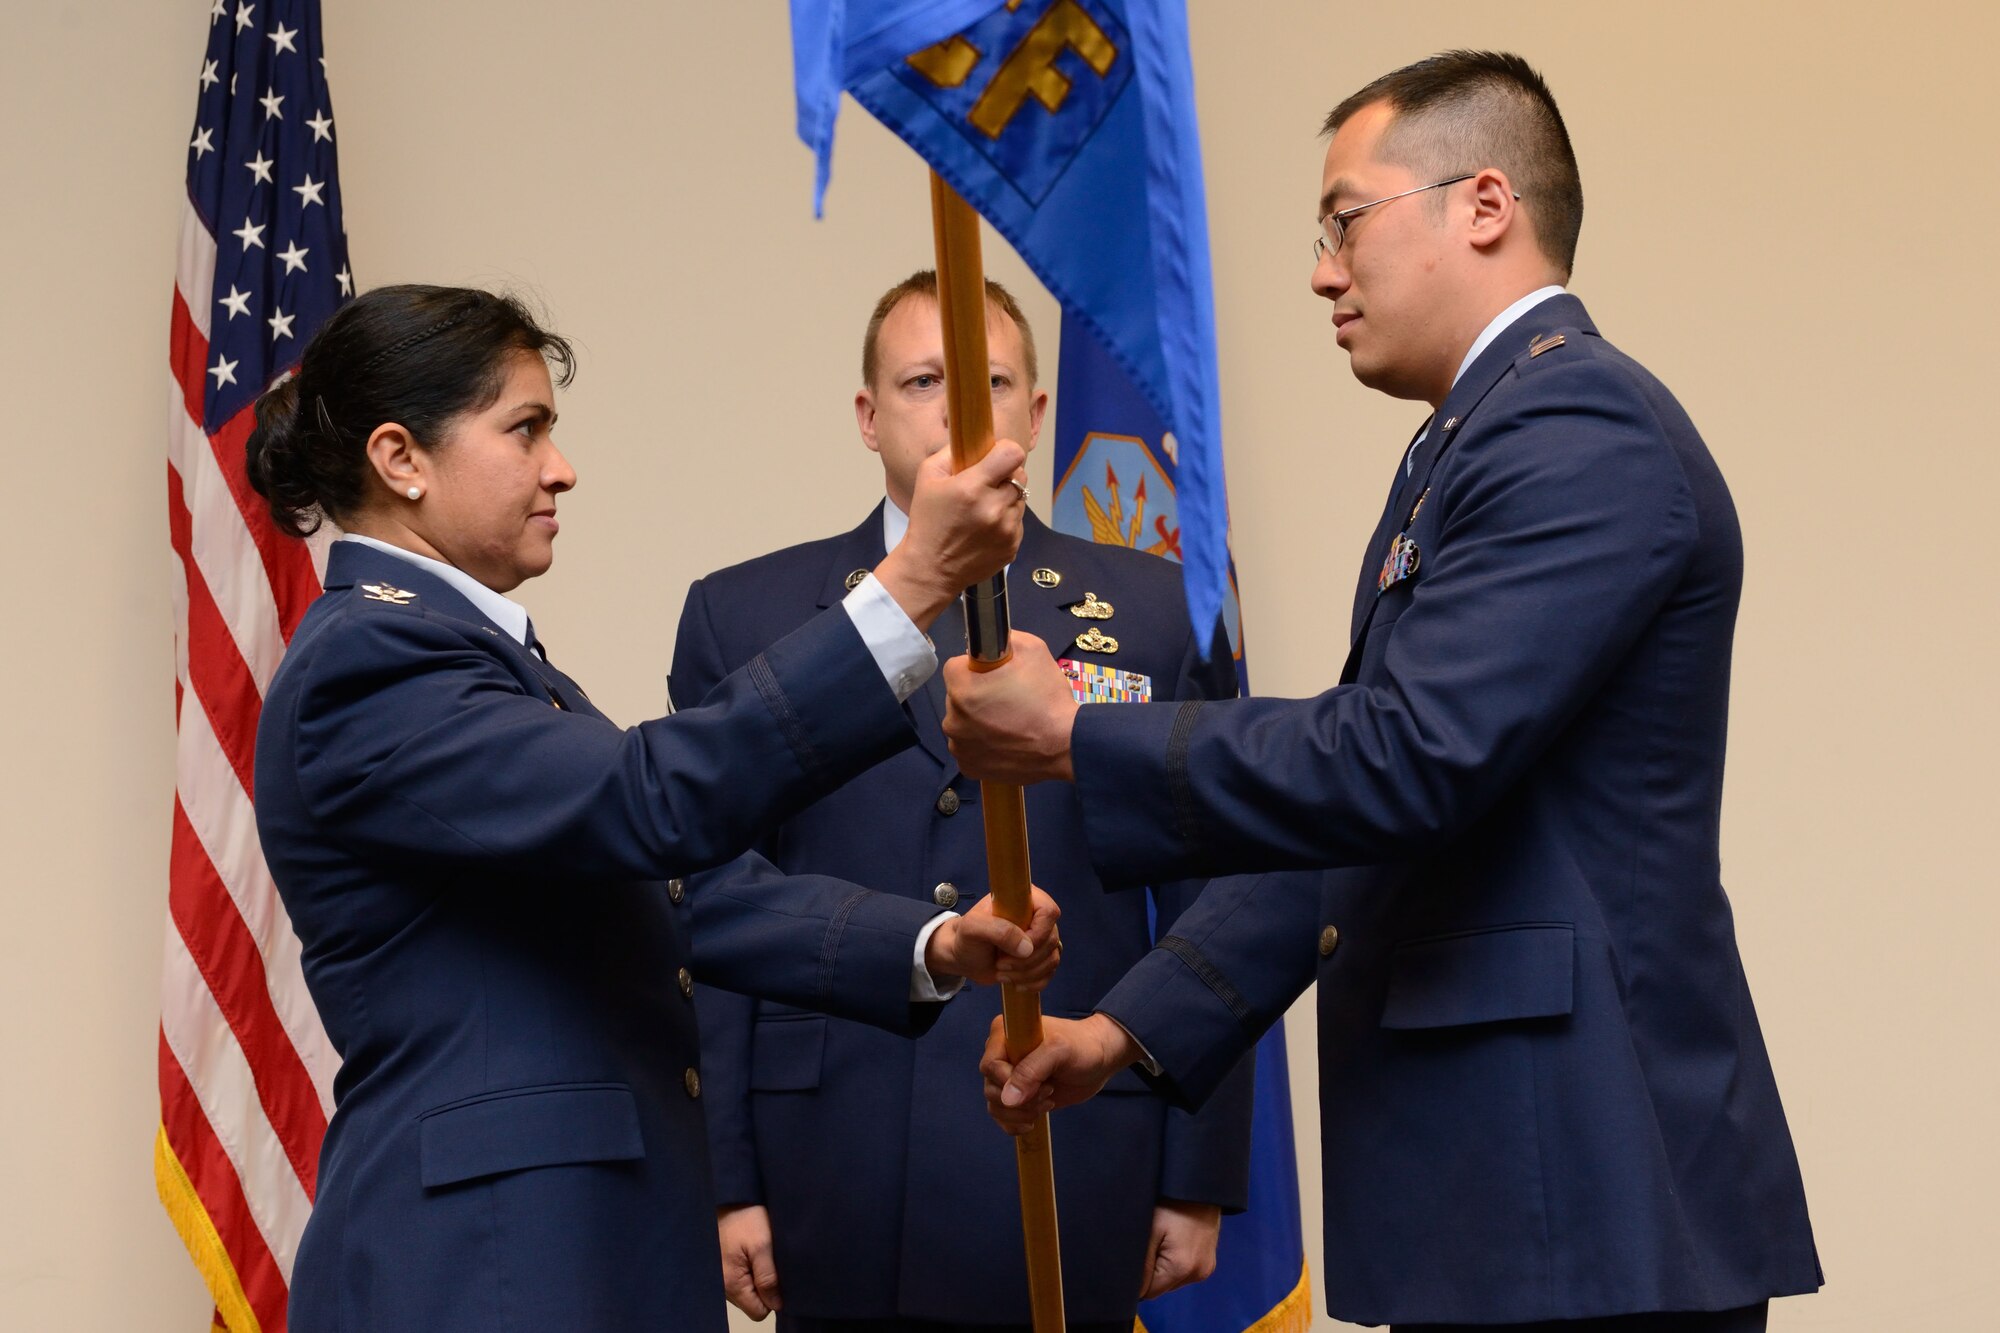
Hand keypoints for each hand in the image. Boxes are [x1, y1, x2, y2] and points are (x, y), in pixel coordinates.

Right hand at [717, 1204, 780, 1319]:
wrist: (728, 1195)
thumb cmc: (744, 1217)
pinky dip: (749, 1268)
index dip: (773, 1298)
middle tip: (770, 1260)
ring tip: (760, 1252)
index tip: (778, 1276)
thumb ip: (769, 1278)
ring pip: (748, 1290)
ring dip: (758, 1276)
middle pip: (753, 1302)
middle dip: (765, 1286)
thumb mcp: (763, 1246)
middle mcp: (722, 1286)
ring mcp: (721, 1277)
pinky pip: (741, 1278)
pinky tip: (751, 1251)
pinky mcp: (722, 1266)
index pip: (759, 1312)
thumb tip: (777, 1304)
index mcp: (731, 1284)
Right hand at [874, 439, 1027, 629]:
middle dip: (1006, 476)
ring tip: (983, 510)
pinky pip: (1019, 522)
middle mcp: (994, 508)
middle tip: (987, 485)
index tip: (996, 457)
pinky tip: (985, 528)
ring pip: (1021, 499)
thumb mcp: (927, 476)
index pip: (1012, 454)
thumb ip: (951, 452)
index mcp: (972, 488)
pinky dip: (1006, 521)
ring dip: (1006, 499)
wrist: (931, 568)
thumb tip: (974, 439)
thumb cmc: (927, 520)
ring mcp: (1006, 530)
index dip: (1006, 452)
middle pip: (1021, 476)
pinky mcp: (1013, 546)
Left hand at [925, 885, 1061, 988]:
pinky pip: (1050, 972)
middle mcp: (1036, 917)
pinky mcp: (1040, 958)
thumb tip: (1027, 948)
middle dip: (1026, 960)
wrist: (963, 957)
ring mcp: (1040, 938)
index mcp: (1023, 900)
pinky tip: (1015, 983)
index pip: (1049, 912)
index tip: (1017, 948)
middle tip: (1000, 964)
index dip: (1038, 934)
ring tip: (1001, 974)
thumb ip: (998, 930)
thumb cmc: (966, 936)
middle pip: (1051, 940)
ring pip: (1052, 958)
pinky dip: (1034, 982)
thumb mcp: (973, 928)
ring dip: (1027, 973)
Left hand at [942, 630, 1079, 784]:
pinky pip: (969, 748)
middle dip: (975, 696)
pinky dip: (982, 745)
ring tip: (1008, 724)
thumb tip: (991, 644)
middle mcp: (952, 718)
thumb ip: (1004, 639)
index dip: (975, 669)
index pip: (955, 668)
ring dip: (977, 722)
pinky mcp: (968, 767)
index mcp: (961, 687)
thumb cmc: (1047, 697)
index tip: (995, 676)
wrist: (1065, 745)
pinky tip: (1005, 742)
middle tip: (1006, 700)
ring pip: (962, 724)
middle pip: (957, 697)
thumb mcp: (1033, 649)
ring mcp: (959, 746)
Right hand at [980, 1012, 1137, 1133]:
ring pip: (995, 1105)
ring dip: (1020, 1113)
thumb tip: (1007, 1099)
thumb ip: (1032, 1070)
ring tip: (1048, 1103)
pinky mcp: (1019, 1095)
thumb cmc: (1082, 1047)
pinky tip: (1034, 1122)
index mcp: (1005, 1034)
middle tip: (1049, 1093)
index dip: (1008, 1082)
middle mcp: (1002, 1055)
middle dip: (1020, 1100)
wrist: (1100, 1059)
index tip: (1039, 1084)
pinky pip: (1002, 1116)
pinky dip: (1014, 1124)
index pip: (990, 1066)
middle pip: (991, 1089)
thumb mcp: (1059, 1050)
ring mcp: (1009, 1077)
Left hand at [1139, 1200, 1221, 1298]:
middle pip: (1160, 1287)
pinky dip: (1172, 1262)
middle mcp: (1198, 1273)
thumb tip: (1132, 1293)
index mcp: (1182, 1268)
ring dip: (1160, 1267)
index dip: (1135, 1278)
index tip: (1131, 1256)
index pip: (1148, 1292)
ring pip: (1170, 1280)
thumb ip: (1140, 1265)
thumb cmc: (1171, 1202)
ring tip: (1159, 1238)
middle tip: (1146, 1242)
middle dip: (1148, 1271)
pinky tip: (1170, 1241)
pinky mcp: (1208, 1261)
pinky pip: (1182, 1271)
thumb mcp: (1149, 1230)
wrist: (1198, 1184)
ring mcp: (1206, 1268)